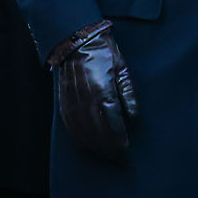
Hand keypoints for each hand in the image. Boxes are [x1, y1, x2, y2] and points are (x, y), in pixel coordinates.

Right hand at [46, 19, 138, 159]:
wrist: (76, 41)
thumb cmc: (104, 53)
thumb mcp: (122, 69)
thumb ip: (129, 94)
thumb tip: (134, 117)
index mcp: (102, 88)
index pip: (112, 120)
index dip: (118, 137)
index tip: (126, 148)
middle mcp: (85, 97)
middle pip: (97, 129)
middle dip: (108, 146)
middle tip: (118, 156)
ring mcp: (72, 100)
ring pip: (83, 130)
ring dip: (94, 145)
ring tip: (105, 154)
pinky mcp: (63, 101)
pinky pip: (70, 125)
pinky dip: (79, 138)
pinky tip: (87, 145)